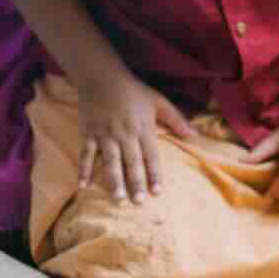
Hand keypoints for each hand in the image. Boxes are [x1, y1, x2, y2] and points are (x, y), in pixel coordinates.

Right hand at [77, 71, 193, 202]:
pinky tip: (83, 185)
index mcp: (143, 128)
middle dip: (136, 183)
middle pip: (131, 162)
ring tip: (118, 198)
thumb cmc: (133, 89)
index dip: (154, 174)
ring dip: (114, 180)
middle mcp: (124, 134)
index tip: (158, 192)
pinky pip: (86, 154)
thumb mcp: (159, 101)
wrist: (102, 76)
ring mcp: (105, 134)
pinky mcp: (88, 133)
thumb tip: (195, 136)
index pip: (150, 156)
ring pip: (110, 161)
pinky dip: (84, 170)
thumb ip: (176, 120)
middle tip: (139, 202)